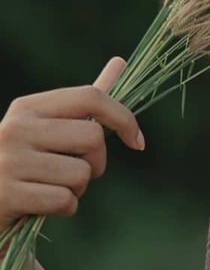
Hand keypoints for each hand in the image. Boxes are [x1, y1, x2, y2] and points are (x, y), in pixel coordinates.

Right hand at [0, 58, 144, 228]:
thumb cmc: (24, 161)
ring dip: (77, 189)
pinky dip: (63, 208)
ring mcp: (10, 161)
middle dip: (96, 163)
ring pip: (82, 174)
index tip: (138, 142)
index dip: (124, 118)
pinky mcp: (9, 194)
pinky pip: (65, 201)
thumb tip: (120, 61)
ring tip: (50, 186)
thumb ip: (83, 102)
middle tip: (74, 172)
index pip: (90, 97)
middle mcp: (17, 128)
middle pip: (94, 138)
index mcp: (28, 108)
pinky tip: (41, 205)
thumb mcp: (45, 127)